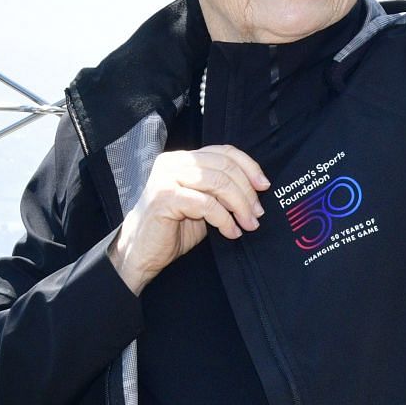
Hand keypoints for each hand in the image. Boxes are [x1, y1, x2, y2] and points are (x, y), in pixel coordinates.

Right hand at [107, 145, 269, 294]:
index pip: (224, 152)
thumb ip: (221, 189)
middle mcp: (173, 163)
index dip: (249, 167)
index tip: (264, 186)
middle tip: (257, 214)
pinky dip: (225, 220)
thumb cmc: (172, 229)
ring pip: (218, 183)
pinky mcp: (165, 197)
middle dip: (247, 192)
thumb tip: (257, 187)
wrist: (142, 252)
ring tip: (248, 224)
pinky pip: (207, 204)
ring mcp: (167, 178)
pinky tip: (231, 232)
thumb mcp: (202, 203)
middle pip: (224, 167)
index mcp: (183, 159)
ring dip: (240, 206)